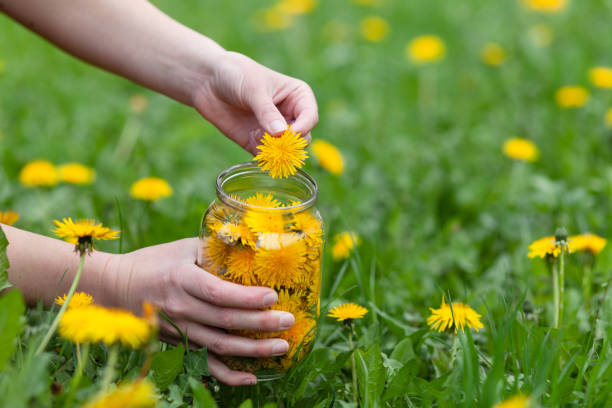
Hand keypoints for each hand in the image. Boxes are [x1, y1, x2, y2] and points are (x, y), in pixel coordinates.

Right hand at [108, 238, 294, 385]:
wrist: (117, 288)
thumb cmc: (155, 261)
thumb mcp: (183, 247)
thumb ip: (215, 248)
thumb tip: (253, 245)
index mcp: (182, 279)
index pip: (218, 292)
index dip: (246, 298)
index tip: (272, 297)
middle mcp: (180, 308)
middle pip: (225, 321)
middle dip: (260, 324)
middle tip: (288, 321)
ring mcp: (178, 330)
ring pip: (219, 346)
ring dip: (252, 350)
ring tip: (281, 347)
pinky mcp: (177, 344)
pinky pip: (204, 364)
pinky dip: (228, 376)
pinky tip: (252, 377)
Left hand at [192, 51, 318, 154]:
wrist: (207, 80)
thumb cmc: (235, 74)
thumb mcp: (253, 89)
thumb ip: (267, 112)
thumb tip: (281, 134)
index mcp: (298, 96)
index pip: (310, 117)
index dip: (303, 128)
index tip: (288, 133)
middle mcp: (290, 115)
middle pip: (302, 138)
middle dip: (290, 143)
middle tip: (274, 142)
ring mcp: (274, 131)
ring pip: (286, 150)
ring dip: (275, 151)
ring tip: (258, 139)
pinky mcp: (257, 142)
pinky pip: (267, 156)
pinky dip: (262, 155)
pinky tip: (250, 141)